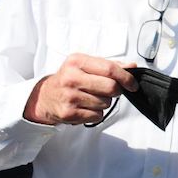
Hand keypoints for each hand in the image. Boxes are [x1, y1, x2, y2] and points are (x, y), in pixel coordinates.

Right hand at [23, 53, 137, 124]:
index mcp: (77, 61)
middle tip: (110, 91)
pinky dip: (97, 113)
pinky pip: (97, 116)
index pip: (110, 69)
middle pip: (111, 87)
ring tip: (91, 98)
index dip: (126, 77)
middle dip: (116, 91)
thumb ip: (109, 65)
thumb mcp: (85, 65)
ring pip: (106, 103)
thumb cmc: (69, 78)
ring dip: (104, 103)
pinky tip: (86, 107)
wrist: (44, 96)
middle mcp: (71, 78)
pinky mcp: (68, 113)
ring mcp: (69, 96)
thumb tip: (132, 67)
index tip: (133, 84)